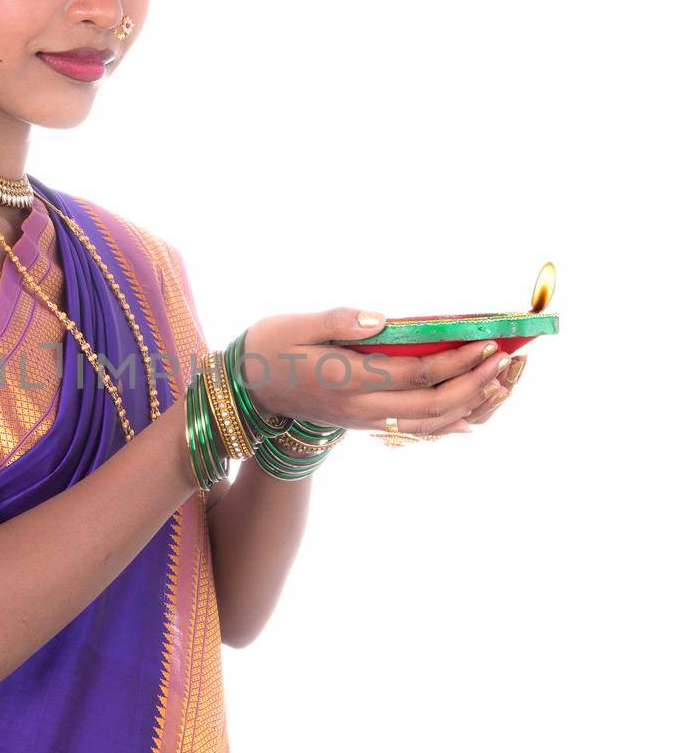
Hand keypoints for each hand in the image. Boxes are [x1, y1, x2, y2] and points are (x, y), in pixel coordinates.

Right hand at [240, 308, 516, 436]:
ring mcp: (364, 421)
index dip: (454, 361)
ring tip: (498, 381)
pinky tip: (470, 415)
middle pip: (431, 405)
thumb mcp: (296, 323)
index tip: (484, 341)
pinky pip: (414, 431)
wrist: (248, 387)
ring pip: (428, 424)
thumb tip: (383, 321)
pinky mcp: (366, 424)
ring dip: (468, 405)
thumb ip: (340, 321)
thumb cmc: (271, 347)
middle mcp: (360, 408)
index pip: (414, 375)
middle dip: (473, 383)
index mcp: (346, 380)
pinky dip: (448, 425)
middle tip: (503, 358)